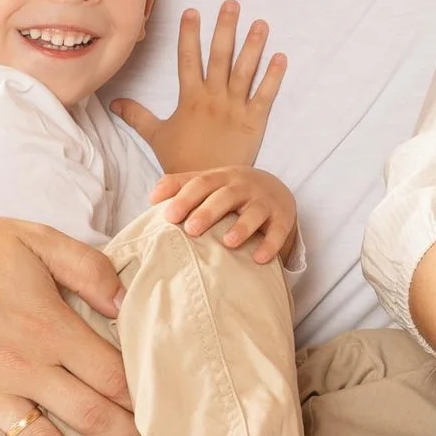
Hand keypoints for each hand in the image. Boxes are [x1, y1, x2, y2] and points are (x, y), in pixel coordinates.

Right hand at [111, 1, 285, 174]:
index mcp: (189, 98)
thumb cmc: (181, 160)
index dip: (190, 34)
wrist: (205, 186)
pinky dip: (274, 77)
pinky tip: (281, 57)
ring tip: (261, 23)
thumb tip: (114, 102)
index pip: (188, 58)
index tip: (193, 11)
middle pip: (219, 56)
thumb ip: (137, 116)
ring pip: (245, 71)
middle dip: (225, 28)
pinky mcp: (254, 122)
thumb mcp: (156, 136)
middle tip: (232, 3)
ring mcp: (234, 109)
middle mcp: (213, 98)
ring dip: (253, 45)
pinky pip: (265, 95)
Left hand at [148, 165, 297, 263]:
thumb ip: (180, 185)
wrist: (275, 190)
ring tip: (227, 242)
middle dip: (208, 212)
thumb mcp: (209, 183)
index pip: (201, 183)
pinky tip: (259, 258)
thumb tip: (152, 198)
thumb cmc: (231, 192)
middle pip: (226, 195)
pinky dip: (271, 244)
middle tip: (191, 230)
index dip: (185, 198)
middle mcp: (244, 186)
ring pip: (254, 212)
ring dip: (241, 227)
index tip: (168, 216)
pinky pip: (279, 231)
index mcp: (222, 177)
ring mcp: (264, 202)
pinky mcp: (283, 219)